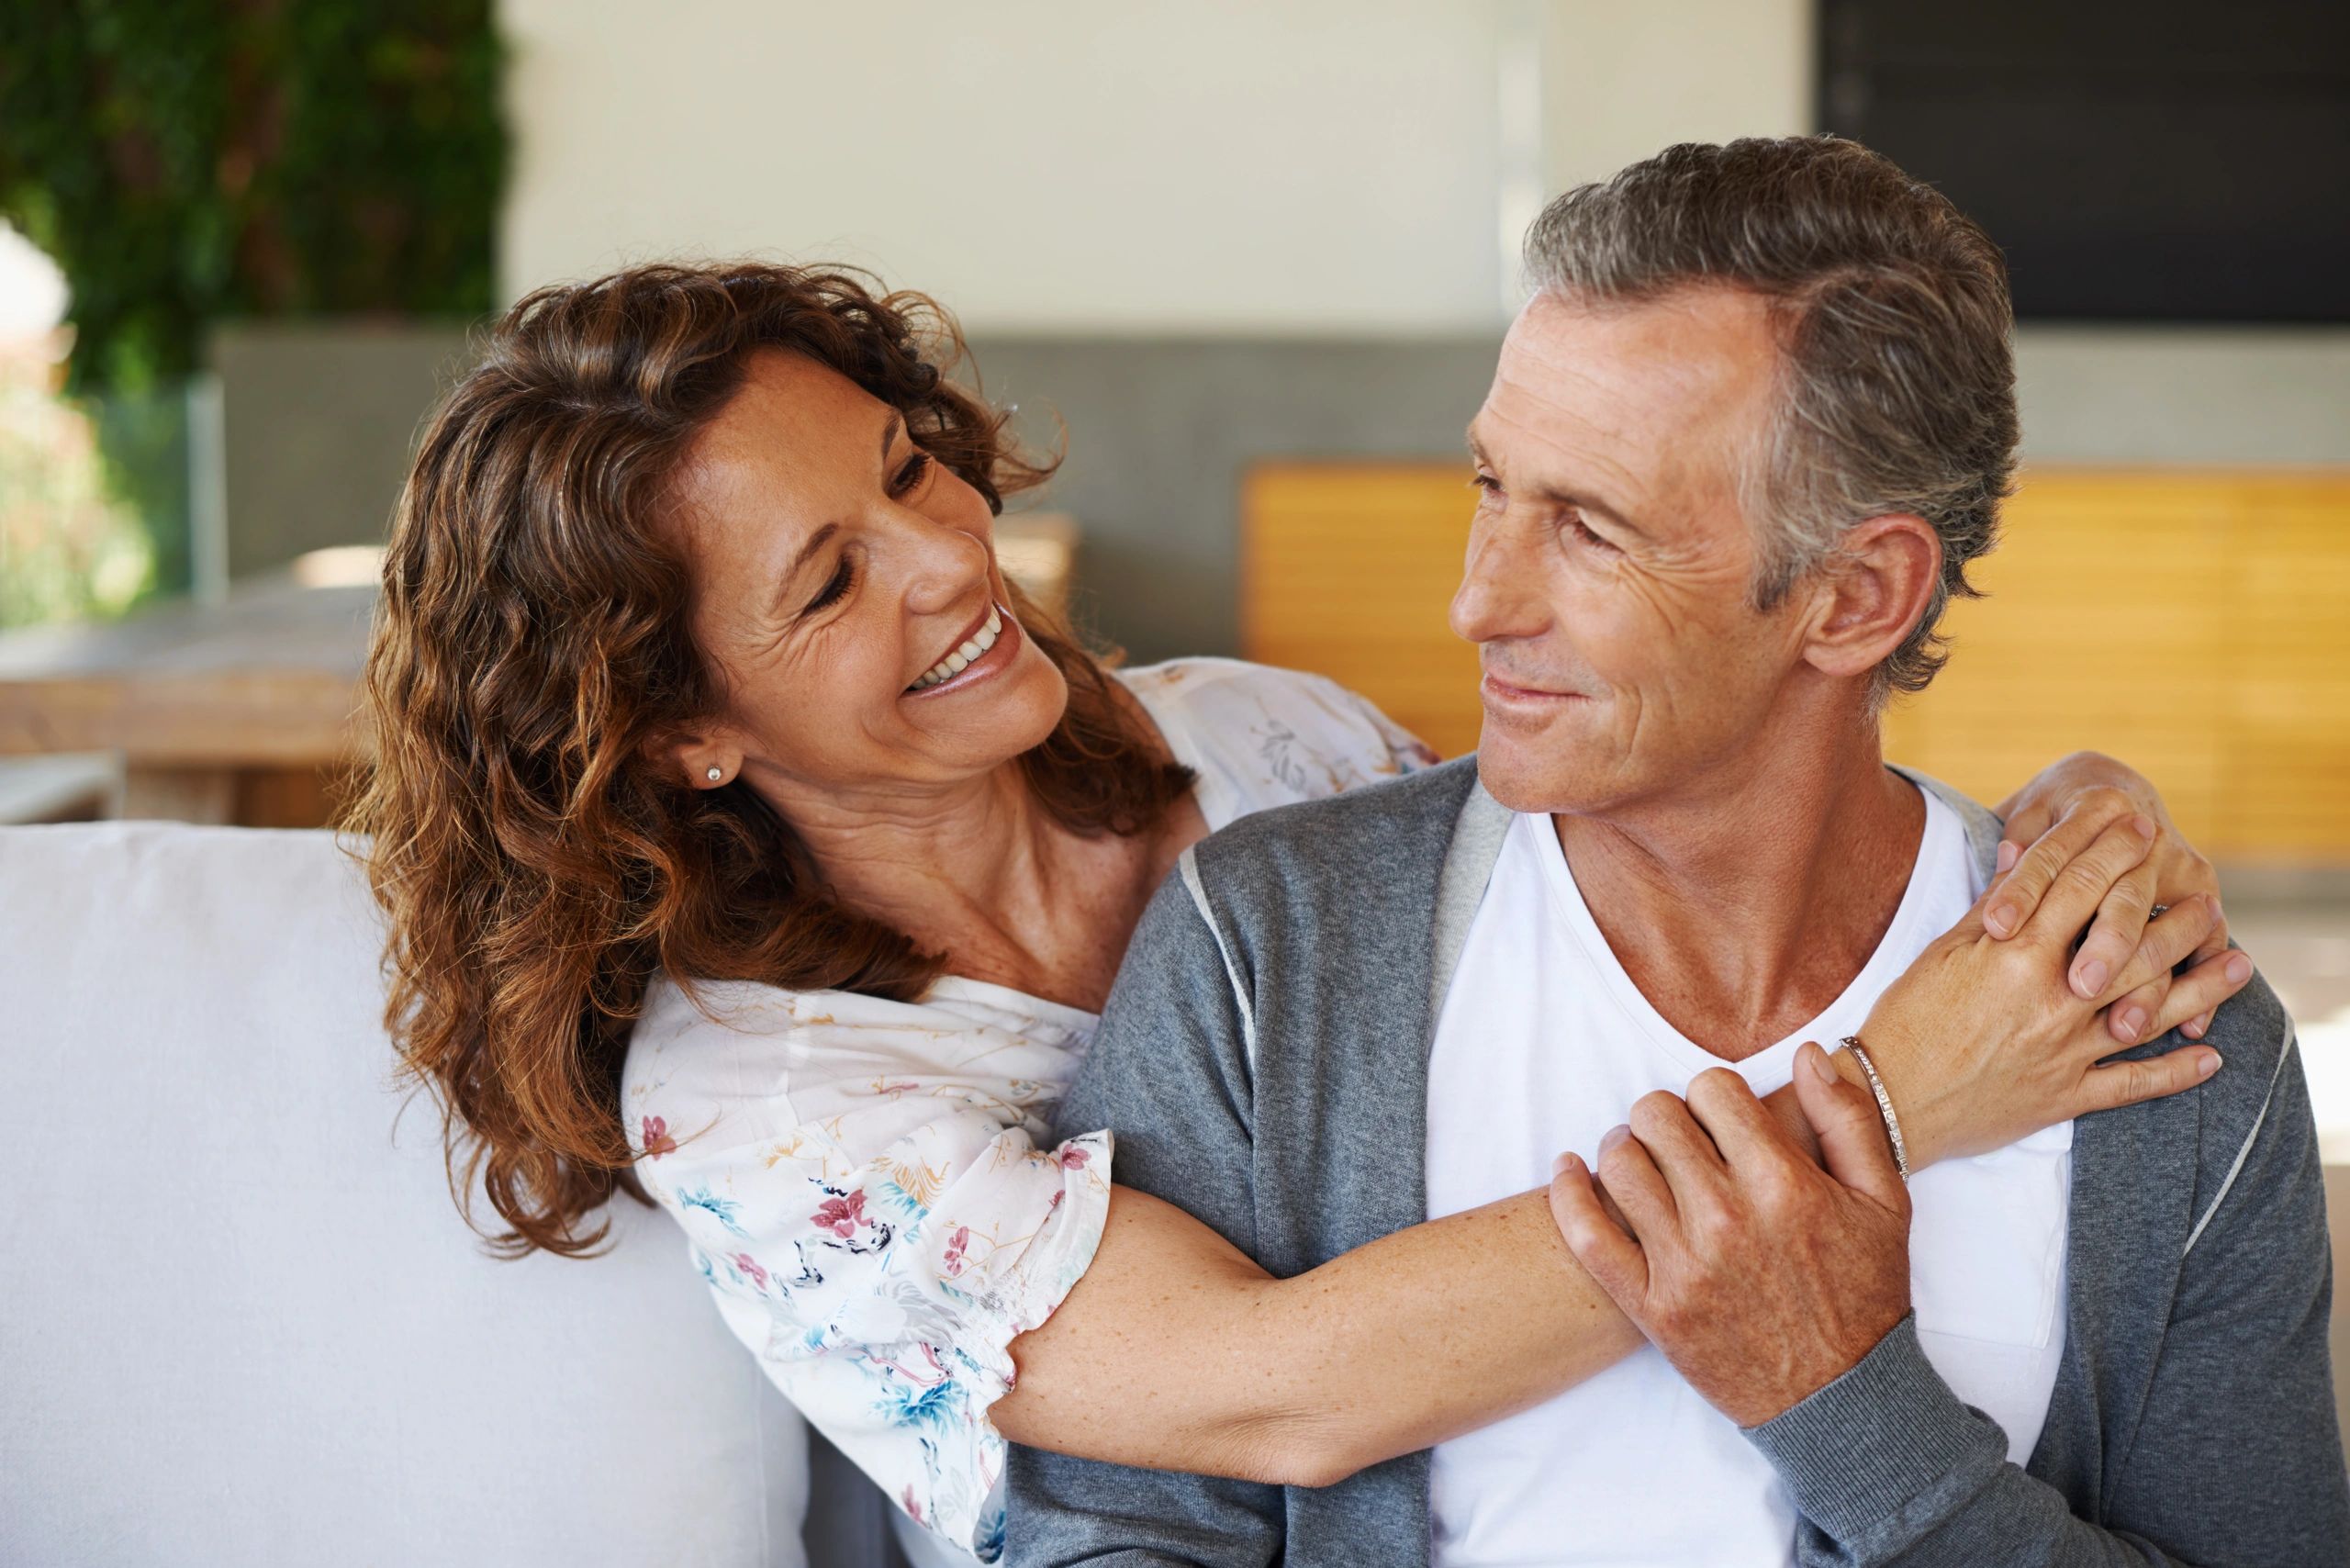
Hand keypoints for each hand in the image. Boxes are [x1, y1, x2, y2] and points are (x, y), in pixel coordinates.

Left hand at [1549, 1048, 1910, 1427]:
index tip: (1720, 1118)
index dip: (1714, 1094)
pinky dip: (1567, 1193)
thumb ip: (1849, 1118)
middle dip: (1666, 1116)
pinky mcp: (1651, 1306)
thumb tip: (1807, 1053)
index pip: (1711, 1088)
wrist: (1842, 1400)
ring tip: (1641, 1158)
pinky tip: (1571, 1170)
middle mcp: (1727, 1219)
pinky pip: (1584, 1235)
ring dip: (1624, 1148)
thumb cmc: (1865, 1294)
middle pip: (1656, 1117)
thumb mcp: (1885, 1202)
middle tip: (1678, 1138)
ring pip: (1618, 1163)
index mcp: (1784, 1184)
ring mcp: (1684, 1265)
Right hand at [1857, 811, 2246, 1164]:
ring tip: (2239, 964)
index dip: (2114, 854)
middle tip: (2208, 896)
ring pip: (2151, 1013)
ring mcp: (2066, 1050)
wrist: (1887, 1102)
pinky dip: (2177, 1071)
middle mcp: (2054, 999)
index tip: (2142, 830)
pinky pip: (2134, 1084)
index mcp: (2018, 954)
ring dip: (2201, 987)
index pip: (2080, 889)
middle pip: (2133, 947)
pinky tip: (2211, 1057)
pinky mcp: (2066, 1096)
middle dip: (2176, 918)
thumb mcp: (1942, 953)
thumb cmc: (1905, 1020)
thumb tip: (2022, 859)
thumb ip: (1992, 909)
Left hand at [1992, 752, 2233, 1042]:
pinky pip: (2209, 946)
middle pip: (2122, 898)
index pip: (2054, 855)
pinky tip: (2190, 1029)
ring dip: (2149, 983)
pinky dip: (2205, 989)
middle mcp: (2148, 839)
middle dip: (2103, 946)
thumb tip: (2006, 855)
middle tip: (2078, 987)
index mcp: (2097, 808)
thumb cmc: (2056, 811)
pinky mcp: (2202, 897)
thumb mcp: (2031, 812)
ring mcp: (2180, 869)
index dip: (2024, 891)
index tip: (1997, 928)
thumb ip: (2020, 838)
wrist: (2116, 797)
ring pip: (2168, 930)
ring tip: (2123, 1027)